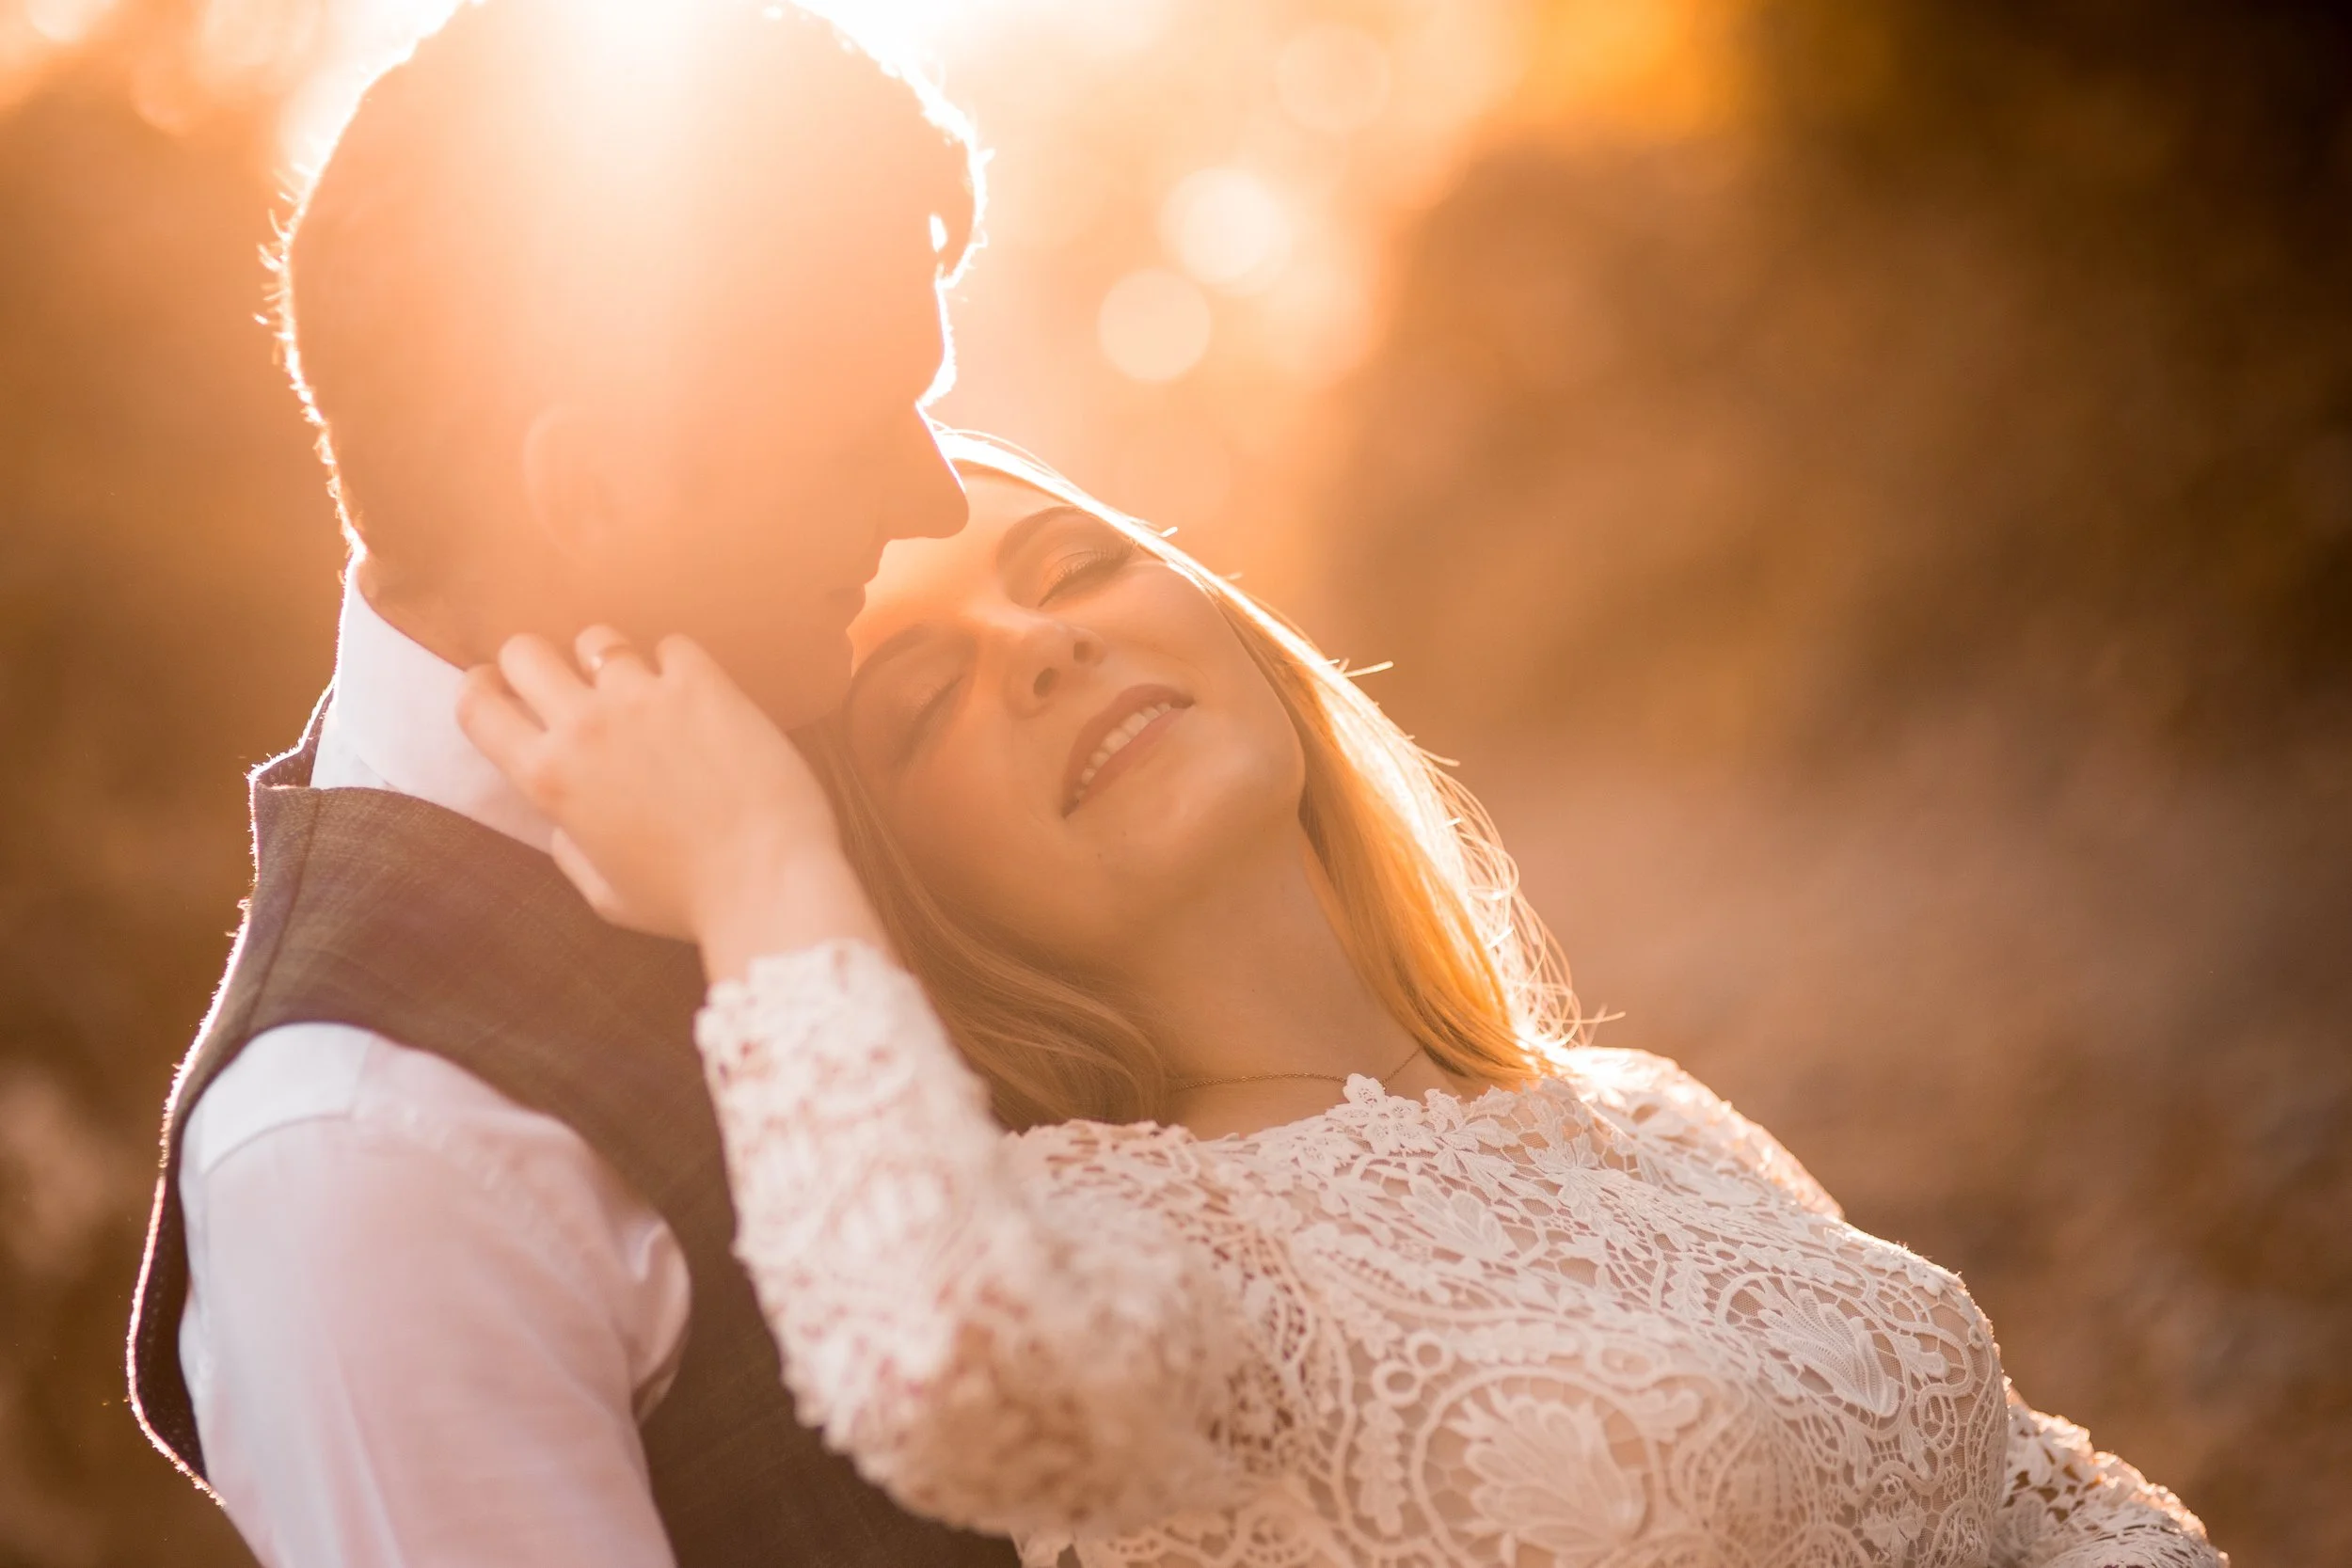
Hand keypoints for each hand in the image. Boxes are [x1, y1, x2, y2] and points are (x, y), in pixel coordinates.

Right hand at [457, 628, 887, 978]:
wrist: (768, 882)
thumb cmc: (686, 902)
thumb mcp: (602, 892)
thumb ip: (568, 842)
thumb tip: (564, 811)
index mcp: (548, 779)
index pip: (477, 705)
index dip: (481, 688)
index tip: (498, 687)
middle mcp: (584, 727)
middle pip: (523, 651)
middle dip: (537, 663)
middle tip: (566, 686)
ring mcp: (642, 697)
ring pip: (598, 639)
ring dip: (609, 662)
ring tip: (640, 692)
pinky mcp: (701, 684)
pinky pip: (670, 644)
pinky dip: (677, 665)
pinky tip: (696, 697)